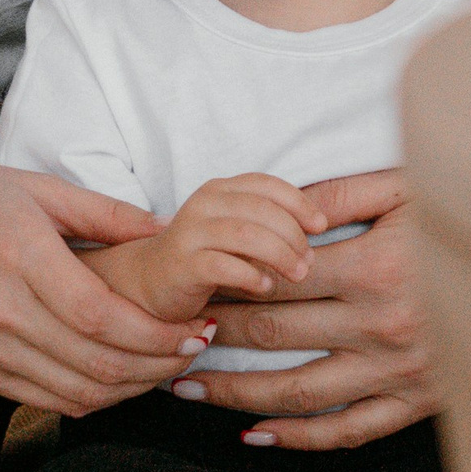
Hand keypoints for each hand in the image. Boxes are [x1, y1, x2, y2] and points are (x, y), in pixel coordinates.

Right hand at [0, 158, 196, 413]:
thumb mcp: (36, 187)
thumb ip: (105, 213)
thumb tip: (170, 230)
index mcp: (18, 254)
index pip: (99, 316)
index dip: (156, 334)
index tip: (196, 327)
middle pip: (95, 362)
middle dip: (160, 363)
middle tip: (197, 347)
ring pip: (76, 392)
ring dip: (134, 387)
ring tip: (170, 364)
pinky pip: (48, 399)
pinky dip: (95, 398)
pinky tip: (125, 377)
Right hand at [91, 174, 315, 327]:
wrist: (149, 284)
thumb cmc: (205, 257)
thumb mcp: (238, 233)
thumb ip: (269, 224)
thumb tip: (318, 228)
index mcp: (219, 190)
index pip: (266, 185)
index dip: (298, 203)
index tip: (321, 225)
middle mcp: (203, 204)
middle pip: (261, 210)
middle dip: (293, 235)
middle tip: (309, 261)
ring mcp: (189, 233)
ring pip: (246, 234)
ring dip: (280, 255)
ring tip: (297, 274)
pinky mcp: (181, 265)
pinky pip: (224, 266)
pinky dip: (251, 275)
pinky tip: (266, 286)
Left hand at [169, 172, 435, 450]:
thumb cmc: (468, 226)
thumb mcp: (411, 194)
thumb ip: (343, 197)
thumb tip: (279, 204)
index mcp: (373, 268)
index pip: (274, 279)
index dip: (222, 281)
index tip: (186, 282)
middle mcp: (380, 326)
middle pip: (273, 335)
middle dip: (212, 334)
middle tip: (167, 333)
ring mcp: (396, 372)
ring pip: (296, 392)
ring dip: (232, 394)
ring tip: (184, 387)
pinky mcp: (416, 405)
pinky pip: (345, 430)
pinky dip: (295, 437)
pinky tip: (254, 434)